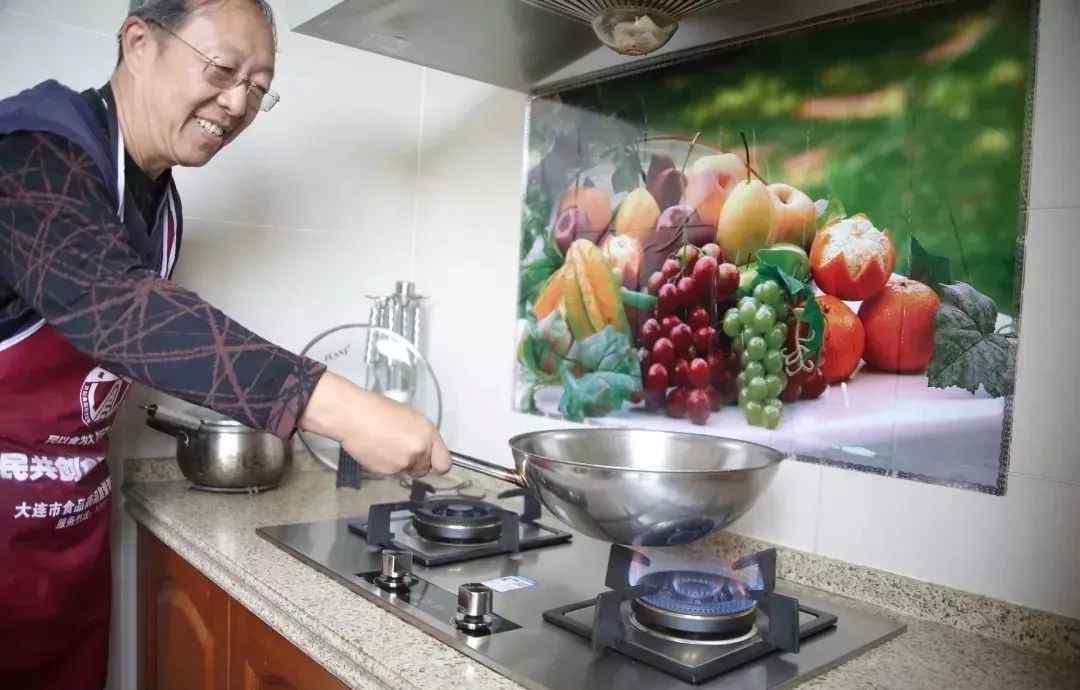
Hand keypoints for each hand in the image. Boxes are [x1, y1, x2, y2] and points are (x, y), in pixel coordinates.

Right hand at [298, 371, 450, 477]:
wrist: (353, 416)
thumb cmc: (377, 410)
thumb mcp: (410, 417)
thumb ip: (422, 436)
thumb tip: (427, 448)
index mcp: (428, 433)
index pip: (444, 463)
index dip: (437, 464)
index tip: (433, 464)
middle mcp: (419, 449)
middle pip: (425, 470)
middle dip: (416, 464)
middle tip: (402, 450)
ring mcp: (403, 462)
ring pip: (407, 472)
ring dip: (400, 464)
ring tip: (387, 445)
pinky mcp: (387, 471)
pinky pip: (392, 473)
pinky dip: (386, 465)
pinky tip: (378, 450)